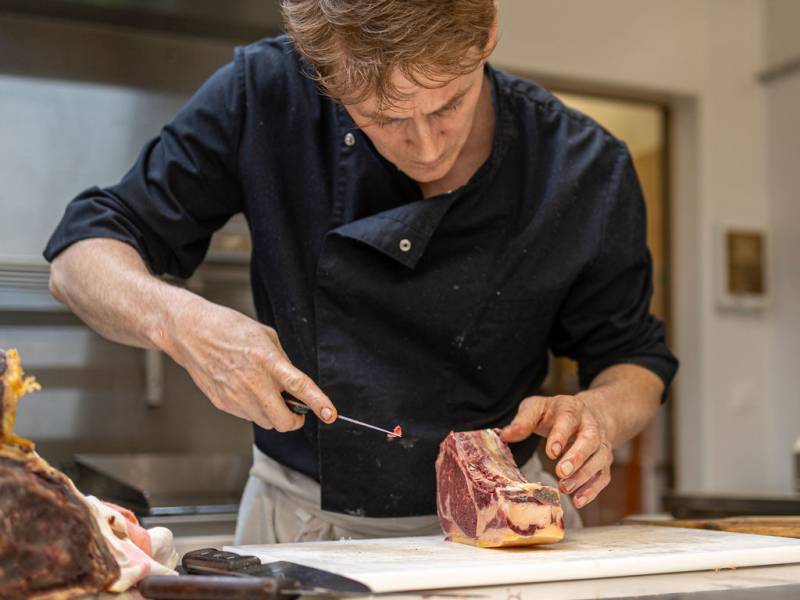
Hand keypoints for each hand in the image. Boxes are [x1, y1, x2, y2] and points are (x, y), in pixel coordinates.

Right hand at [161, 296, 335, 431]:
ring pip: (266, 422)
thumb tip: (292, 383)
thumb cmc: (228, 328)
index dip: (318, 403)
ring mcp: (235, 396)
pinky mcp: (223, 403)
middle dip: (295, 420)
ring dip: (274, 414)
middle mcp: (252, 382)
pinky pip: (248, 416)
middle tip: (297, 410)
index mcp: (267, 360)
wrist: (191, 333)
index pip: (298, 387)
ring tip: (267, 393)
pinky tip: (248, 390)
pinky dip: (256, 410)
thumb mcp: (265, 335)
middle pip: (283, 420)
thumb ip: (282, 361)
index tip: (330, 414)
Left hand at [500, 392, 614, 509]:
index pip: (568, 420)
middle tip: (561, 472)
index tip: (551, 452)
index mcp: (572, 409)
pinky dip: (593, 490)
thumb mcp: (536, 408)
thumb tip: (505, 435)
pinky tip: (577, 500)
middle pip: (590, 440)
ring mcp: (600, 444)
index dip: (560, 436)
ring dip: (583, 476)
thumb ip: (523, 421)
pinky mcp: (603, 462)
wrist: (585, 415)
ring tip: (564, 488)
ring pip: (599, 459)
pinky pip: (603, 476)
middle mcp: (590, 426)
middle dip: (577, 457)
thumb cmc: (554, 413)